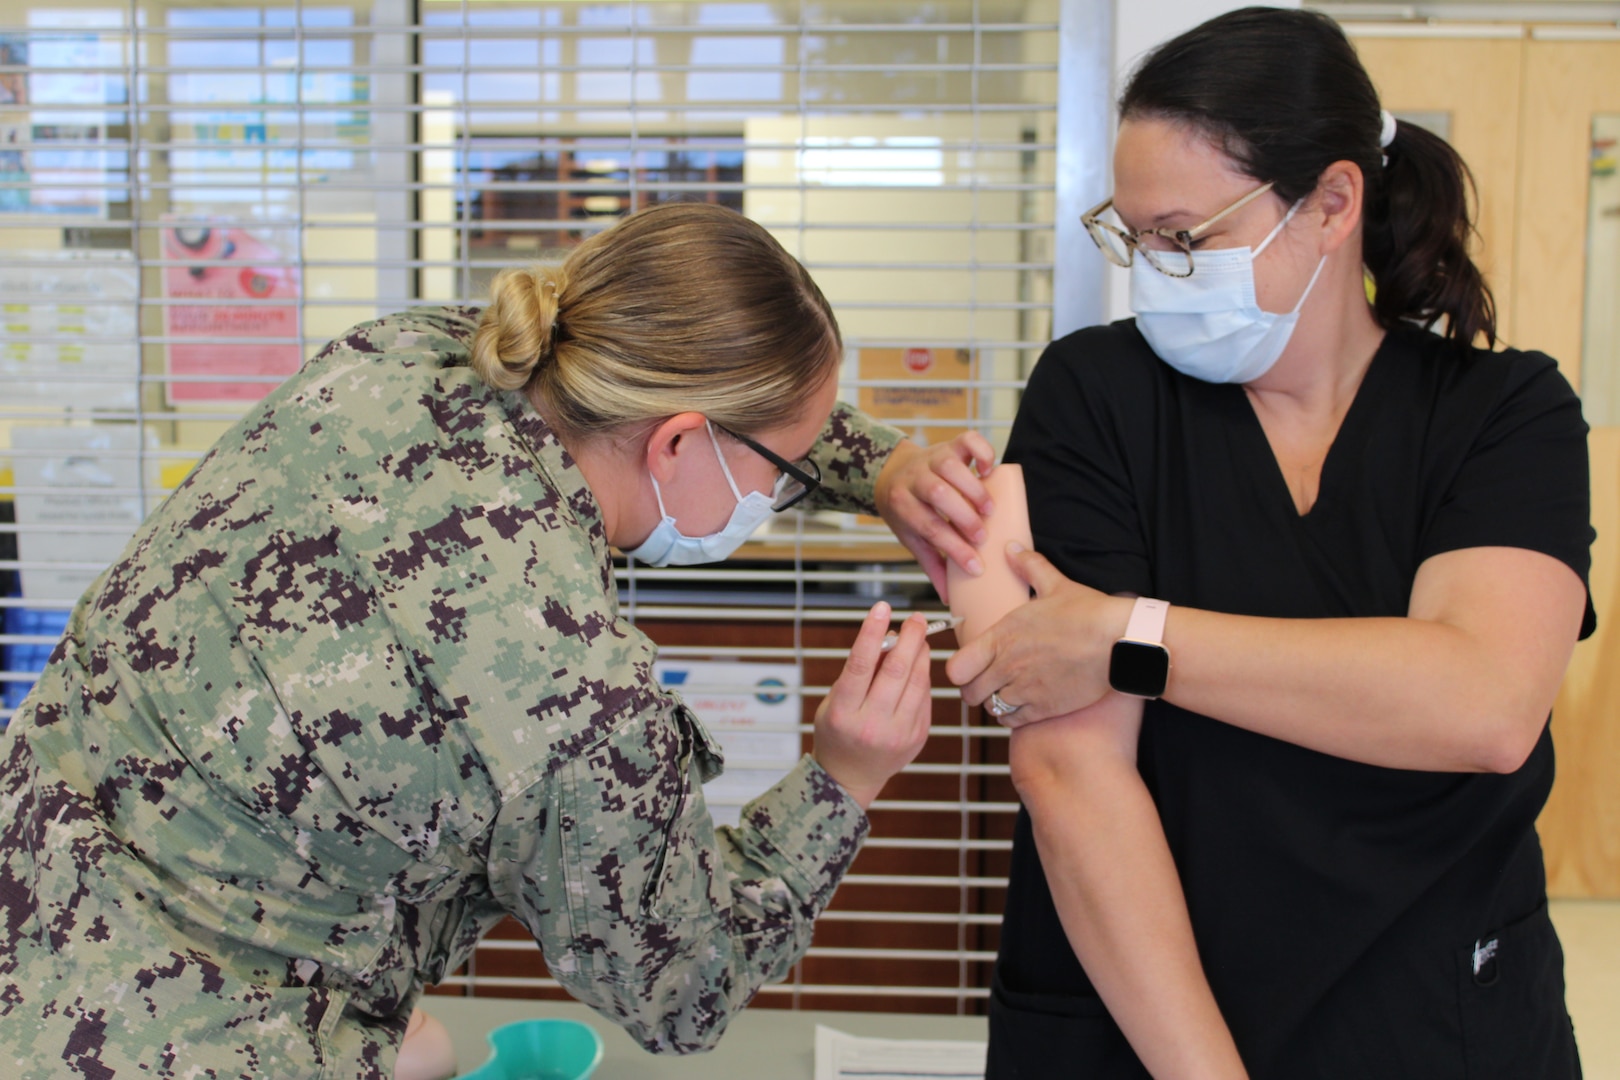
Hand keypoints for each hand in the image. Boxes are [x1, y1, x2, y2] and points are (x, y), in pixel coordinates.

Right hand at [813, 602, 934, 808]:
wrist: (850, 778)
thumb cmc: (837, 732)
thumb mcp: (834, 702)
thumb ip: (858, 673)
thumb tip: (888, 637)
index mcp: (843, 713)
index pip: (860, 665)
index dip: (872, 633)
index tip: (882, 608)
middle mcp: (871, 725)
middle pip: (895, 672)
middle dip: (909, 638)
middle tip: (916, 618)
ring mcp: (898, 734)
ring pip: (916, 683)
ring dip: (920, 654)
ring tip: (920, 636)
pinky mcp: (917, 737)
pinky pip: (924, 698)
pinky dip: (922, 676)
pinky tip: (919, 663)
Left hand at [874, 434, 996, 600]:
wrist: (890, 473)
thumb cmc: (907, 511)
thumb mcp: (912, 538)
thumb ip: (932, 565)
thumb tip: (949, 599)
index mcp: (903, 505)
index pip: (929, 528)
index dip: (954, 549)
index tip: (977, 567)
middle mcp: (915, 479)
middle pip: (938, 493)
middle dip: (963, 517)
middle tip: (982, 536)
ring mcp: (932, 458)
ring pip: (952, 467)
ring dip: (974, 490)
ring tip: (989, 510)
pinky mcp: (949, 445)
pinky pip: (967, 440)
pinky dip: (983, 452)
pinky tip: (990, 470)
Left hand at [945, 544, 1134, 726]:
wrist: (1120, 642)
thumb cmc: (1089, 612)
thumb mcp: (1055, 585)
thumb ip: (1029, 567)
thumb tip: (1012, 547)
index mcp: (1002, 636)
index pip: (956, 667)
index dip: (960, 669)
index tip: (971, 665)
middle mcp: (1007, 666)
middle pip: (969, 693)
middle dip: (975, 689)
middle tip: (988, 682)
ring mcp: (1025, 690)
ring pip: (991, 707)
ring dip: (995, 701)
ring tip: (1008, 691)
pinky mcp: (1044, 708)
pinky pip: (1012, 721)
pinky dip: (1013, 716)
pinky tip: (1023, 704)